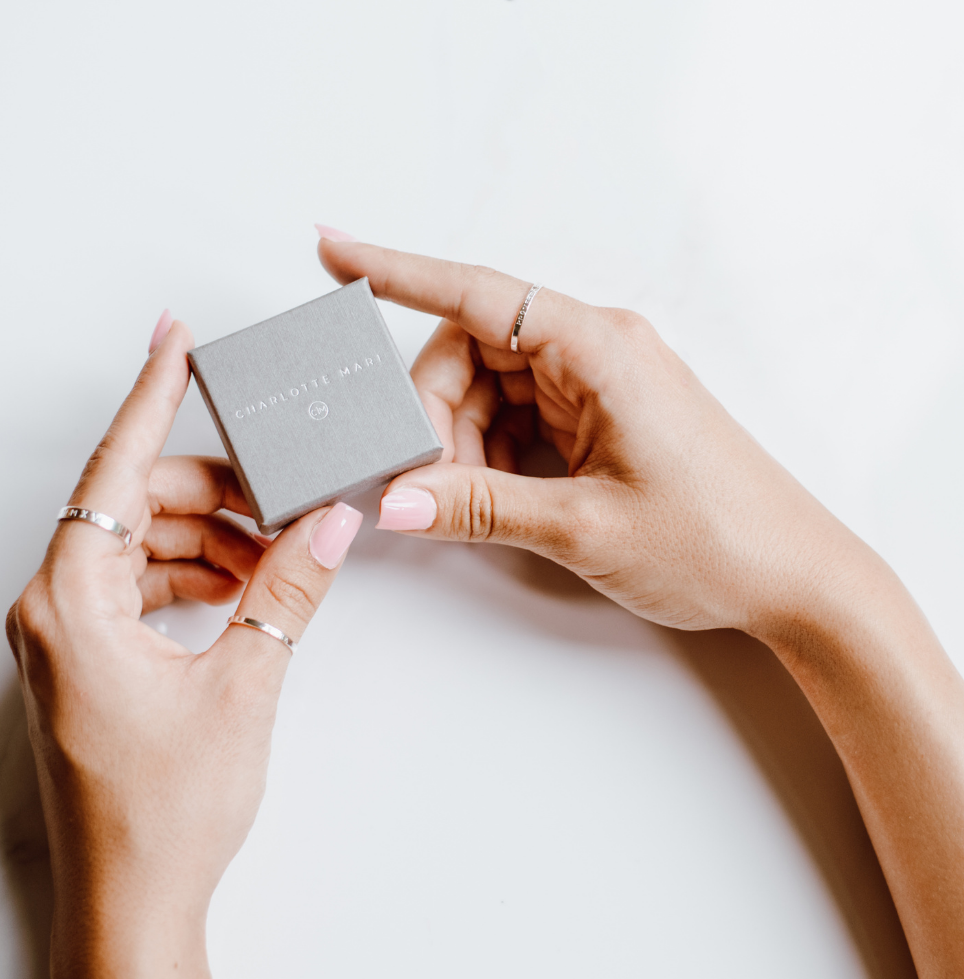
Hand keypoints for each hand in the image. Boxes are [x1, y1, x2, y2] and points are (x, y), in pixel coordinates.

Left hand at [5, 319, 362, 978]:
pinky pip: (137, 586)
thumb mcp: (243, 685)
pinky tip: (241, 588)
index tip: (172, 342)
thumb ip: (289, 591)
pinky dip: (191, 575)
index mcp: (69, 603)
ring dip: (207, 539)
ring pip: (138, 547)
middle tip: (281, 496)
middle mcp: (52, 610)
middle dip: (211, 494)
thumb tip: (330, 525)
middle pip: (134, 508)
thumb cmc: (164, 813)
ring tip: (273, 555)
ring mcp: (65, 636)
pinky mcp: (87, 660)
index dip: (150, 398)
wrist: (131, 903)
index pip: (114, 473)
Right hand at [318, 240, 874, 638]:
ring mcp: (601, 383)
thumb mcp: (583, 526)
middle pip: (474, 348)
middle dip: (434, 411)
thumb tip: (394, 502)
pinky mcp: (604, 416)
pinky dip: (492, 452)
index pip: (477, 294)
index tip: (333, 252)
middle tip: (422, 480)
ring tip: (466, 500)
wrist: (794, 577)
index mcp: (600, 349)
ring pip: (491, 386)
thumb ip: (480, 506)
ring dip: (462, 440)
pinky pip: (520, 415)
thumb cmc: (714, 540)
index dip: (396, 271)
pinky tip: (495, 494)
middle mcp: (599, 351)